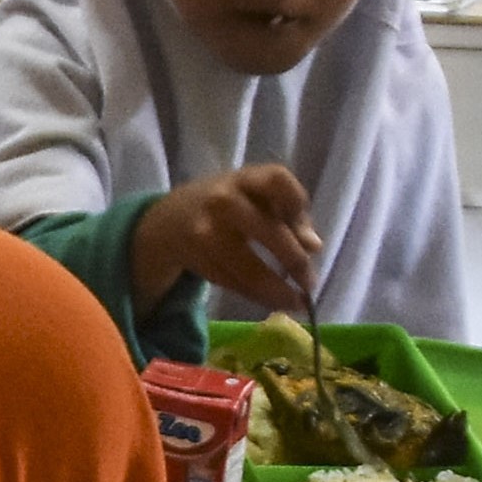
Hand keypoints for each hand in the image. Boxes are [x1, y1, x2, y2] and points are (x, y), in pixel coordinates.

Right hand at [138, 161, 327, 312]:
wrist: (168, 220)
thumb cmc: (227, 203)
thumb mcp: (255, 195)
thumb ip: (288, 213)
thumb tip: (313, 247)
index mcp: (244, 178)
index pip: (278, 181)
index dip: (298, 205)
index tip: (306, 229)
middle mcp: (223, 200)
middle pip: (269, 233)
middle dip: (295, 262)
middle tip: (310, 283)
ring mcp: (206, 232)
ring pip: (249, 269)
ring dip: (277, 291)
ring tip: (296, 302)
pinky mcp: (198, 259)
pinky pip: (234, 282)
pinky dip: (257, 296)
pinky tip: (272, 300)